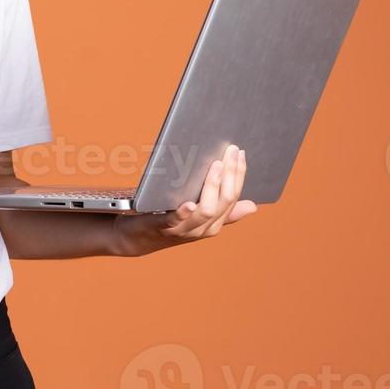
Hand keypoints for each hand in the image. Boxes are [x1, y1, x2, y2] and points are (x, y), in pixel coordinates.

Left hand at [113, 144, 257, 256]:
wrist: (136, 237)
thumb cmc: (170, 221)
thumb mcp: (199, 215)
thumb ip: (224, 211)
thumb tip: (253, 206)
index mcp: (214, 222)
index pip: (232, 197)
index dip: (238, 174)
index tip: (239, 152)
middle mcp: (202, 228)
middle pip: (224, 202)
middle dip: (230, 175)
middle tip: (230, 151)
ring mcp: (183, 229)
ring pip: (207, 211)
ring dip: (212, 187)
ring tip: (215, 166)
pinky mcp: (161, 227)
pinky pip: (176, 221)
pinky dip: (184, 212)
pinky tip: (189, 202)